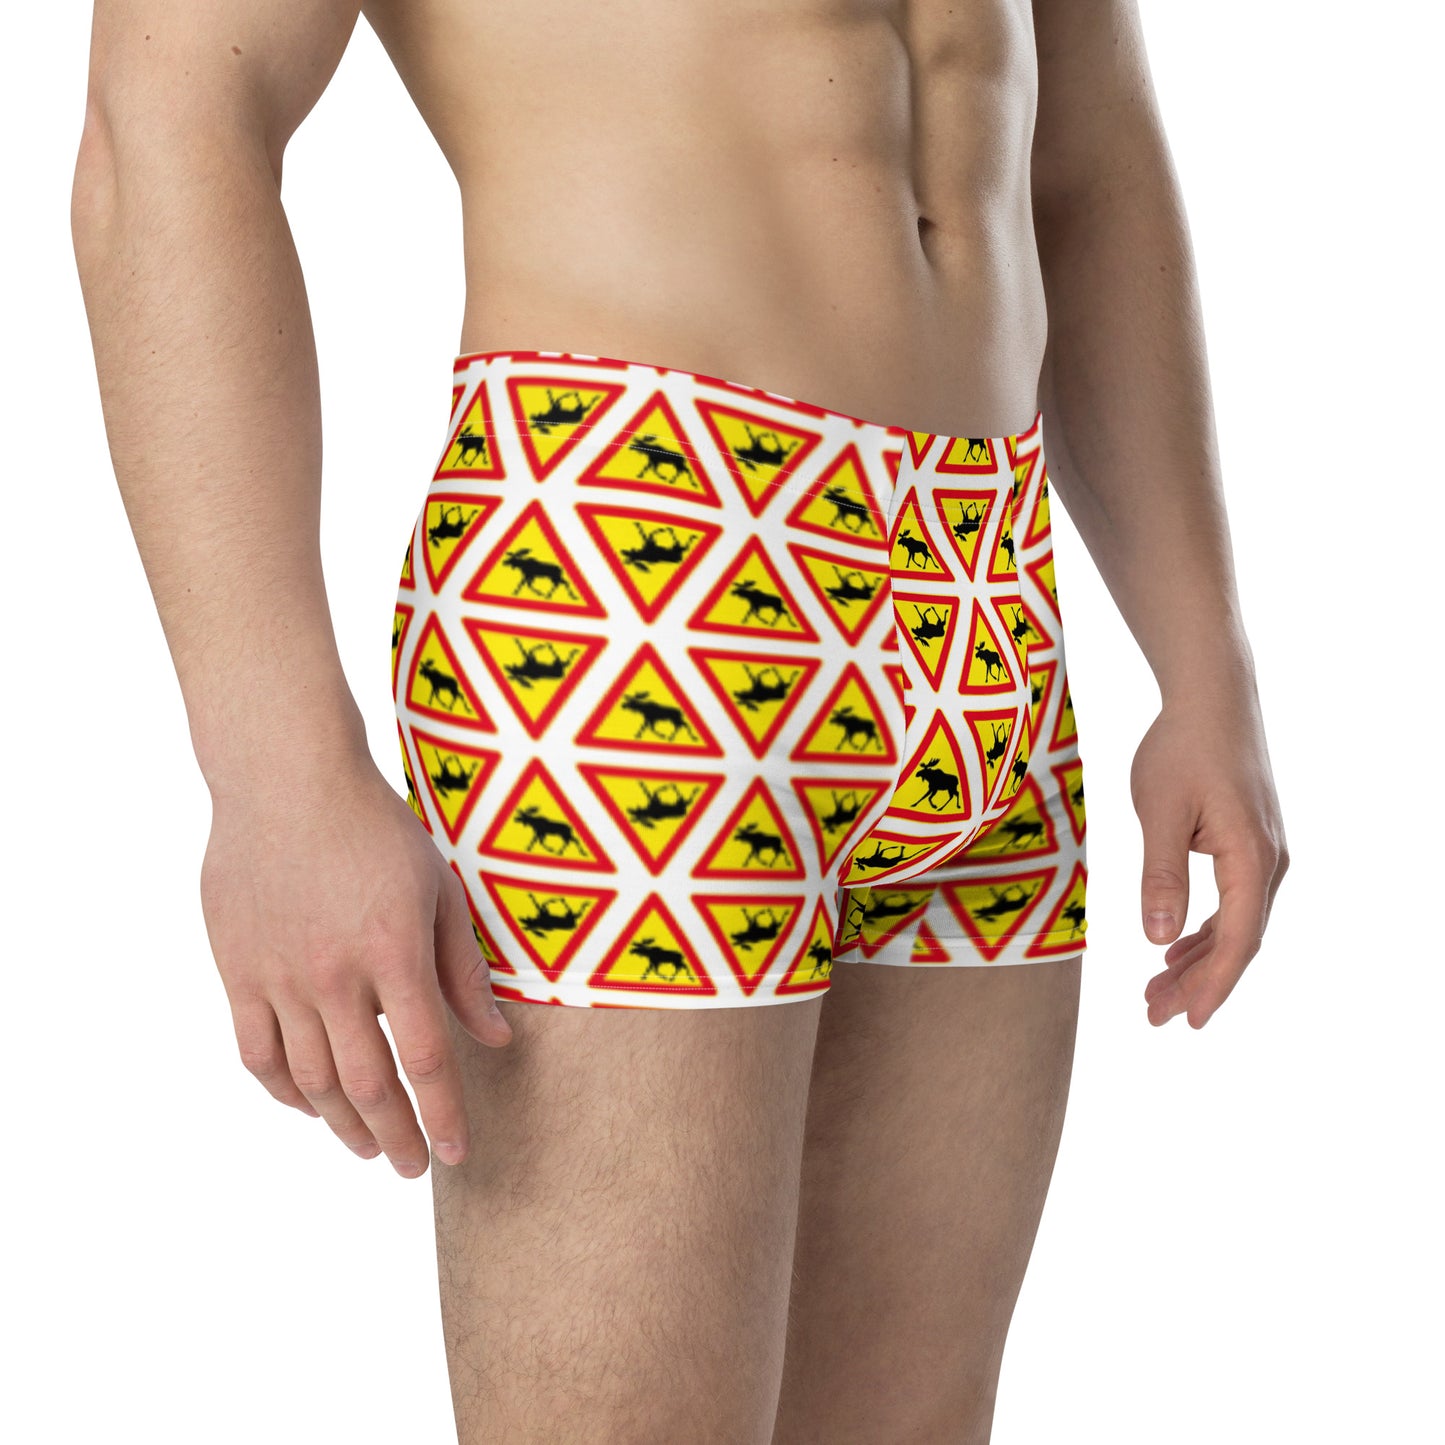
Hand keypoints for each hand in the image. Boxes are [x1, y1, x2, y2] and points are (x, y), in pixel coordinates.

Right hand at [199, 758, 512, 1175]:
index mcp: (394, 951)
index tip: (457, 1154)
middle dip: (396, 1136)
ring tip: (367, 1147)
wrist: (287, 781)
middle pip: (368, 1083)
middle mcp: (336, 974)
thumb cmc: (376, 828)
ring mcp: (280, 976)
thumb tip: (497, 1040)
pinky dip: (283, 1091)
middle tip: (413, 1168)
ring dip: (342, 1124)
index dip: (443, 1115)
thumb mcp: (438, 889)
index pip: (426, 1059)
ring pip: (310, 1079)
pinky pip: (257, 1053)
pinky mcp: (237, 971)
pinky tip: (308, 1106)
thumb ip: (463, 970)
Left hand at [1130, 682, 1288, 1026]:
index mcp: (1252, 859)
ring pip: (1235, 924)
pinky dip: (1204, 932)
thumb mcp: (1159, 812)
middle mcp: (1268, 862)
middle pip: (1237, 941)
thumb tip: (1157, 939)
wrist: (1211, 699)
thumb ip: (1160, 875)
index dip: (1212, 986)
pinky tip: (1174, 950)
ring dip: (1197, 961)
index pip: (1236, 941)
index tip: (1187, 1022)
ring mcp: (1262, 853)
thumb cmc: (1181, 749)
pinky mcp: (1248, 843)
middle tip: (1153, 1016)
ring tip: (1155, 993)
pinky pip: (1232, 903)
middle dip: (1197, 984)